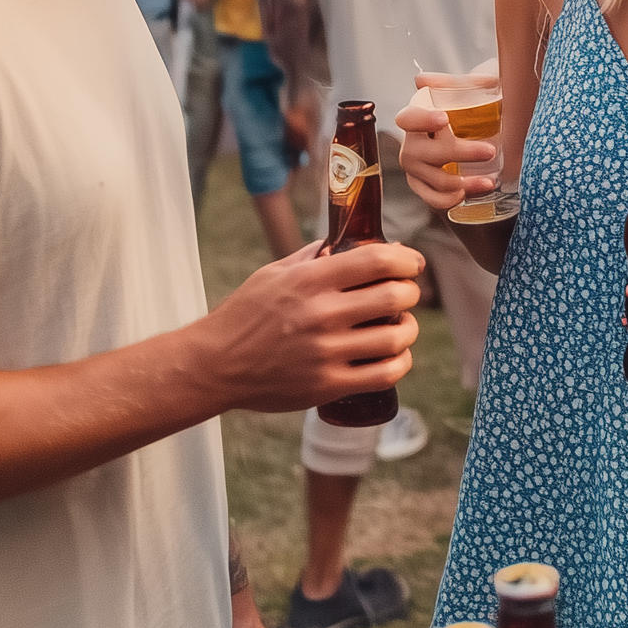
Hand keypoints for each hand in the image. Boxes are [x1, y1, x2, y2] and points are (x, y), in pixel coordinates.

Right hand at [193, 240, 425, 414]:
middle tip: (408, 294)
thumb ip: (313, 256)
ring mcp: (326, 353)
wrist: (215, 365)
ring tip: (403, 326)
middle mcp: (321, 314)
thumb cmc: (244, 315)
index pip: (377, 260)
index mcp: (310, 280)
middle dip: (411, 293)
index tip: (413, 263)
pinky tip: (396, 356)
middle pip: (395, 297)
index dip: (406, 260)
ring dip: (409, 329)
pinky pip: (384, 374)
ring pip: (396, 338)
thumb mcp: (273, 273)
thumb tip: (351, 241)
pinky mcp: (327, 385)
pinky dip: (400, 363)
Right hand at [395, 72, 499, 212]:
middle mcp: (411, 143)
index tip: (444, 118)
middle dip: (457, 154)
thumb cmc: (476, 100)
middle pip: (421, 153)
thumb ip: (457, 80)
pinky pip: (431, 198)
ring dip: (460, 183)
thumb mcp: (474, 85)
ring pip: (429, 179)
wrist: (487, 122)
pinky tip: (465, 195)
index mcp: (417, 114)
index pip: (407, 117)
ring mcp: (417, 167)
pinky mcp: (426, 186)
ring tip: (489, 181)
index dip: (421, 119)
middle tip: (489, 151)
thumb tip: (422, 79)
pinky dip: (446, 200)